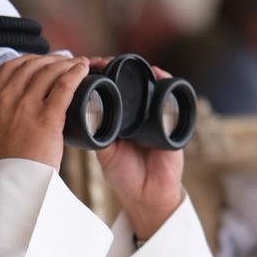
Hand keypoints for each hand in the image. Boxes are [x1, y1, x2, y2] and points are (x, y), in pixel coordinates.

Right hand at [0, 54, 91, 169]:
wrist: (15, 181)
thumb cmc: (10, 161)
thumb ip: (6, 110)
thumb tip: (23, 100)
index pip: (12, 66)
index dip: (32, 59)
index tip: (44, 62)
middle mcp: (8, 99)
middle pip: (33, 65)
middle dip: (52, 59)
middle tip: (66, 62)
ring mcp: (27, 106)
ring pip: (50, 71)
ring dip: (67, 63)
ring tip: (78, 64)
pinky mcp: (47, 117)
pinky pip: (65, 85)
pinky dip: (76, 73)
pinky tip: (83, 70)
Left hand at [91, 60, 184, 239]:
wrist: (148, 195)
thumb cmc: (125, 176)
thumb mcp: (105, 151)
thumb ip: (98, 132)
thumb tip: (84, 112)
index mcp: (121, 120)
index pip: (112, 92)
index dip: (101, 78)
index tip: (88, 67)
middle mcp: (139, 115)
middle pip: (131, 84)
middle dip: (118, 69)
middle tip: (102, 61)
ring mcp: (156, 117)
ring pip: (150, 87)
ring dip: (140, 72)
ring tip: (124, 62)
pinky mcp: (173, 122)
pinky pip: (173, 97)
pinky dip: (166, 82)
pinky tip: (157, 73)